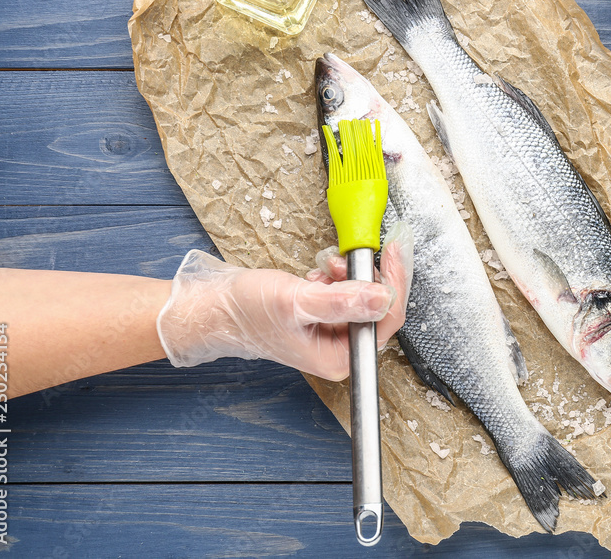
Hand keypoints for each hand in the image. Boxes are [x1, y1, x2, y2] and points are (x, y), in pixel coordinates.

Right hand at [156, 222, 412, 379]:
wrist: (215, 309)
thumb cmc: (246, 311)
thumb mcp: (296, 301)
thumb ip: (341, 301)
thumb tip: (382, 296)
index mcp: (338, 358)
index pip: (386, 321)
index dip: (394, 283)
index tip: (394, 252)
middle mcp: (340, 351)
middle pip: (378, 309)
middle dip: (366, 279)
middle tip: (346, 259)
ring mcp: (333, 337)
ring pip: (363, 299)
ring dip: (349, 278)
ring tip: (325, 268)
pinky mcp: (325, 321)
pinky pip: (346, 296)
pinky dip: (337, 280)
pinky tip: (317, 276)